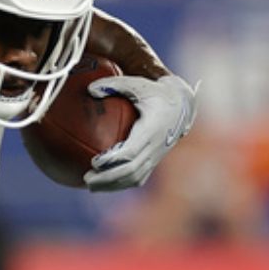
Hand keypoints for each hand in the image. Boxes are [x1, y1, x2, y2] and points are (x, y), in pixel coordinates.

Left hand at [82, 73, 196, 191]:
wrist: (181, 107)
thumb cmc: (155, 93)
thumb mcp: (138, 84)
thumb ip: (115, 84)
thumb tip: (90, 88)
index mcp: (150, 130)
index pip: (131, 151)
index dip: (112, 160)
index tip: (94, 161)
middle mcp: (154, 147)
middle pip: (130, 171)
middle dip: (107, 178)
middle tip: (86, 179)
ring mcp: (155, 157)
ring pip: (133, 178)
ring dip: (112, 185)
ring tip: (90, 185)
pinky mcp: (154, 162)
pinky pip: (137, 178)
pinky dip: (120, 184)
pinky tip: (103, 185)